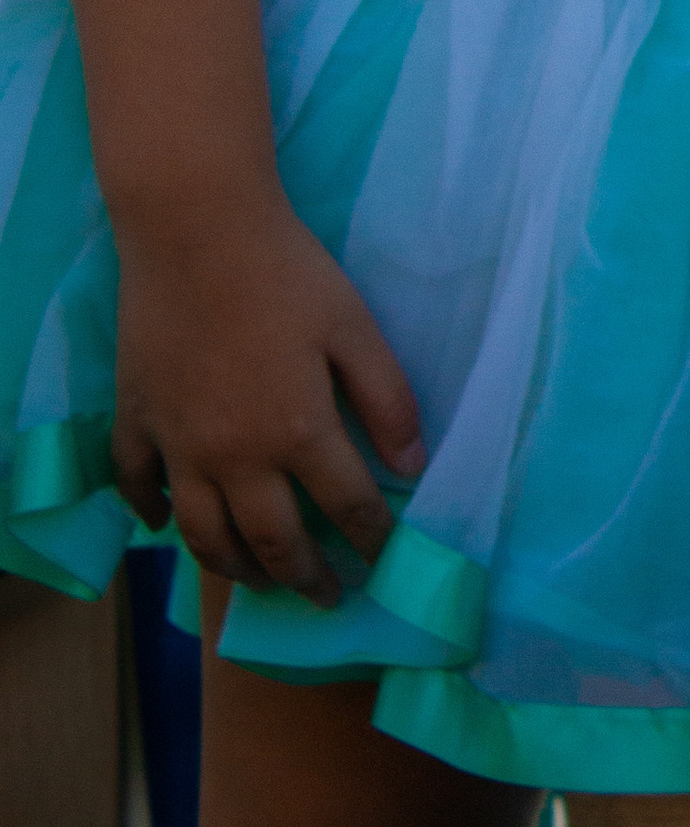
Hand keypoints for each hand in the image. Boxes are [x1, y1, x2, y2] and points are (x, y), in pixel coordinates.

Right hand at [111, 193, 426, 601]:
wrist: (196, 229)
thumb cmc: (287, 271)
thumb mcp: (355, 326)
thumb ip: (387, 397)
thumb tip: (415, 464)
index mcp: (297, 431)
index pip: (347, 507)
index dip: (372, 540)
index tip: (387, 562)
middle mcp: (235, 456)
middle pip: (272, 541)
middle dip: (305, 577)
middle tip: (325, 597)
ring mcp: (178, 444)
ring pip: (204, 534)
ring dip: (234, 568)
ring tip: (259, 582)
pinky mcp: (137, 420)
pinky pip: (137, 484)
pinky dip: (149, 513)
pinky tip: (165, 525)